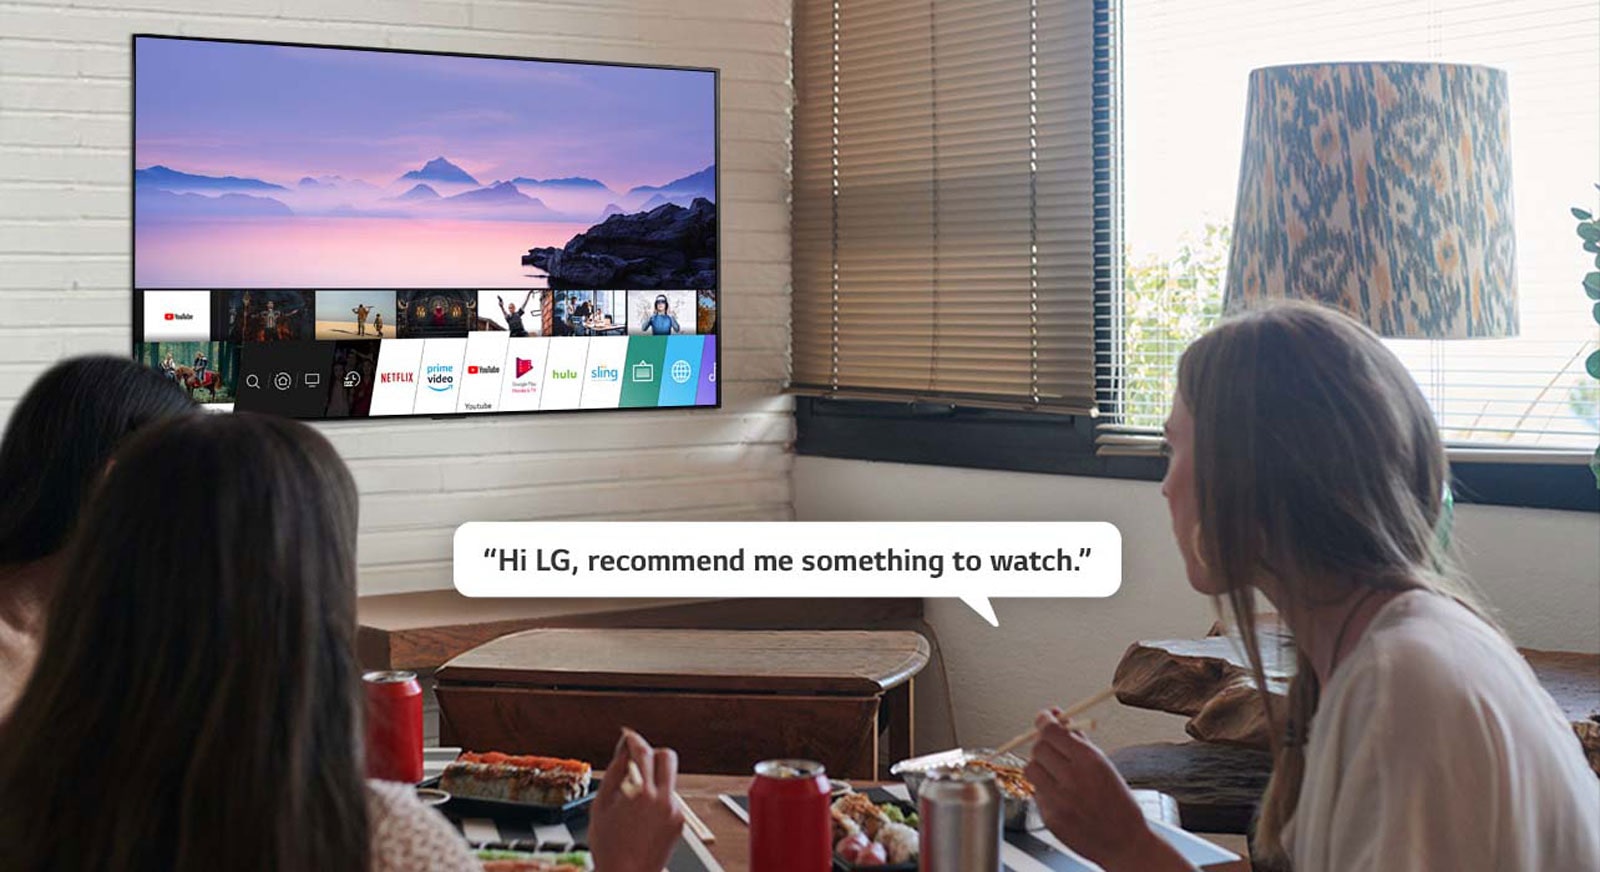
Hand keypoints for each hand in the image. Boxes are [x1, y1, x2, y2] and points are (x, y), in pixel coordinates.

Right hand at [588, 728, 684, 871]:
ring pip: (668, 780)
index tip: (628, 738)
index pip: (642, 752)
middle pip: (667, 757)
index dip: (633, 740)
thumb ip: (614, 772)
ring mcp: (674, 810)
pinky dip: (658, 801)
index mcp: (640, 792)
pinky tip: (643, 818)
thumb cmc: (609, 846)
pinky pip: (670, 799)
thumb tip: (623, 750)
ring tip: (634, 803)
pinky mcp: (679, 821)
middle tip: (639, 762)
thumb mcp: (601, 805)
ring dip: (654, 781)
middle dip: (653, 754)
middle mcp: (662, 798)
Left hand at [1024, 709, 1193, 871]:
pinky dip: (1044, 789)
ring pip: (1031, 769)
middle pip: (1038, 748)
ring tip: (1055, 773)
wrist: (1125, 842)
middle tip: (1051, 748)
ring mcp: (1058, 800)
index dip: (1044, 720)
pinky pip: (1036, 793)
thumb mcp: (1105, 765)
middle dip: (1043, 744)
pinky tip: (1061, 796)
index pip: (1052, 731)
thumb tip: (1058, 718)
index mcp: (1090, 762)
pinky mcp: (1050, 818)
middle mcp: (1072, 779)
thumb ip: (1079, 741)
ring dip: (1040, 766)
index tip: (1044, 718)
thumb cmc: (1118, 803)